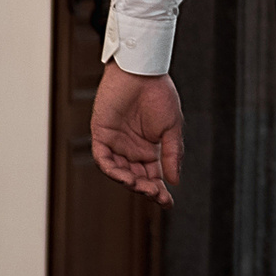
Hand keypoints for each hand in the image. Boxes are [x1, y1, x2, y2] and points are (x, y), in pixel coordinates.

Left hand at [91, 61, 183, 204]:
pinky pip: (103, 159)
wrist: (142, 73)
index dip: (159, 190)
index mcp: (150, 148)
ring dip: (130, 182)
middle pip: (137, 177)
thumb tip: (174, 181)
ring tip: (142, 187)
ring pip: (119, 172)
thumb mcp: (171, 127)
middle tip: (156, 195)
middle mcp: (132, 149)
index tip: (168, 203)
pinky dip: (113, 170)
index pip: (153, 175)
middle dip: (146, 188)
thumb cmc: (159, 94)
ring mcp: (116, 143)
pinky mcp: (102, 135)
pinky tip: (125, 176)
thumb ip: (171, 154)